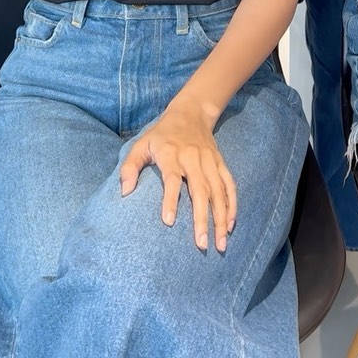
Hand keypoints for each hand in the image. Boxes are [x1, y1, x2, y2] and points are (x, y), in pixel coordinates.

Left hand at [119, 96, 236, 248]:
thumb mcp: (141, 144)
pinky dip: (232, 204)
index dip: (170, 199)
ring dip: (221, 218)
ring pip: (218, 191)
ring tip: (220, 243)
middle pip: (200, 190)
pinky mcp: (220, 162)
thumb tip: (125, 193)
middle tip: (201, 245)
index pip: (172, 179)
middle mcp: (193, 158)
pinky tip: (231, 224)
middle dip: (201, 218)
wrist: (191, 112)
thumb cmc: (161, 134)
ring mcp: (209, 161)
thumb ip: (130, 167)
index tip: (169, 222)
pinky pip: (229, 184)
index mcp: (171, 154)